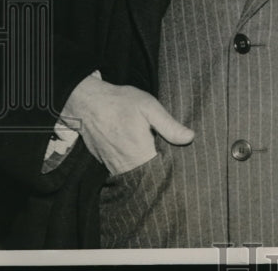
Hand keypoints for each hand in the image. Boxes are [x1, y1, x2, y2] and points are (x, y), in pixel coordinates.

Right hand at [60, 74, 193, 175]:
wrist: (87, 103)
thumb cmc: (121, 102)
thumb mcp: (149, 107)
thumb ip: (169, 126)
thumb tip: (190, 138)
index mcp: (140, 153)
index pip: (162, 171)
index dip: (173, 167)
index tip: (182, 160)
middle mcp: (126, 165)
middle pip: (149, 175)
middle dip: (161, 168)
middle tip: (171, 155)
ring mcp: (113, 166)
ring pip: (135, 174)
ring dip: (146, 168)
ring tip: (157, 155)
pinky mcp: (105, 163)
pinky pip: (123, 170)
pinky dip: (133, 165)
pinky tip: (140, 153)